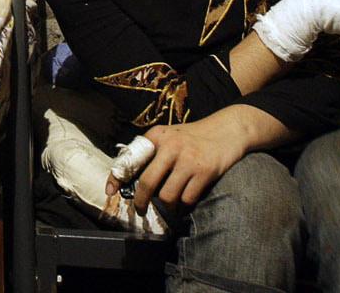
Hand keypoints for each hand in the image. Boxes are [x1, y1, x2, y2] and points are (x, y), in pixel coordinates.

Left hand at [108, 114, 248, 214]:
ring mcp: (188, 159)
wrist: (229, 129)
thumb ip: (153, 152)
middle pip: (147, 183)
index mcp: (157, 136)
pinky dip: (184, 206)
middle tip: (140, 210)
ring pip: (167, 195)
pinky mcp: (205, 171)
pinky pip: (187, 199)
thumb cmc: (194, 137)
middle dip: (140, 201)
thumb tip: (132, 179)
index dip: (117, 178)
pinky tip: (184, 203)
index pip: (131, 159)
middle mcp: (170, 146)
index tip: (110, 192)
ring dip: (167, 206)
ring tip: (169, 205)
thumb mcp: (170, 136)